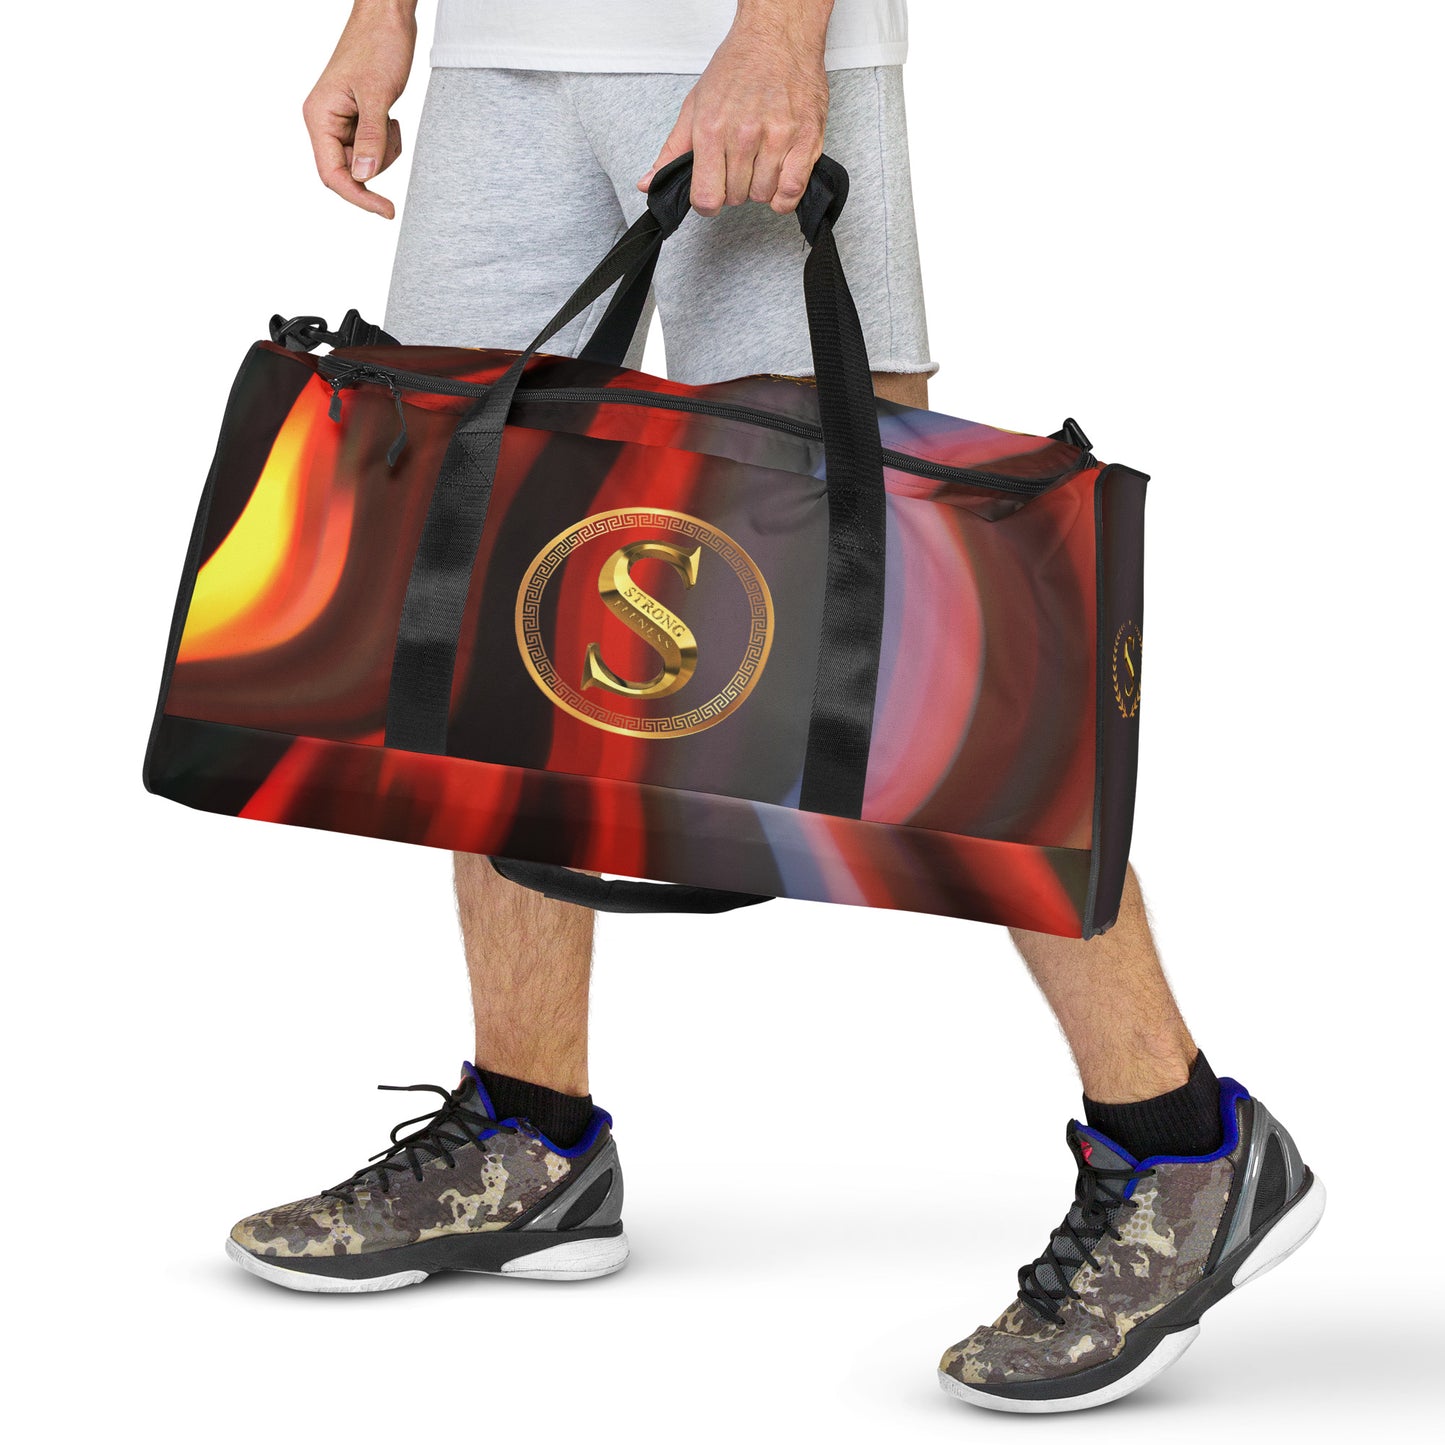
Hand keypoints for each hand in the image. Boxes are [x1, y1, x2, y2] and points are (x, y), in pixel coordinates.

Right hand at [302, 0, 417, 217]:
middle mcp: (325, 121)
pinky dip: (386, 141)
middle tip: (392, 132)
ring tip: (391, 120)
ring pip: (364, 162)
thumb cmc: (378, 44)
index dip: (358, 196)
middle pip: (350, 171)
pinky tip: (390, 117)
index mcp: (319, 116)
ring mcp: (341, 121)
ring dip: (384, 151)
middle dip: (377, 163)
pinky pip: (372, 147)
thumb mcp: (378, 95)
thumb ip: (371, 138)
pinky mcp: (357, 118)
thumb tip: (364, 176)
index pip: (332, 173)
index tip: (386, 210)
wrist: (388, 16)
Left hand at [639, 0, 832, 215]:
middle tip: (738, 164)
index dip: (707, 203)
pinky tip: (779, 179)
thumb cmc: (738, 66)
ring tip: (760, 161)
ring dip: (760, 187)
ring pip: (763, 196)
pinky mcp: (806, 139)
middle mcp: (744, 135)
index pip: (706, 197)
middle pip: (735, 197)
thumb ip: (673, 150)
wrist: (778, 35)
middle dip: (734, 188)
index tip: (712, 193)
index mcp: (712, 129)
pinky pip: (791, 191)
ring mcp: (777, 138)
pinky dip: (784, 195)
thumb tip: (649, 184)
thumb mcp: (695, 105)